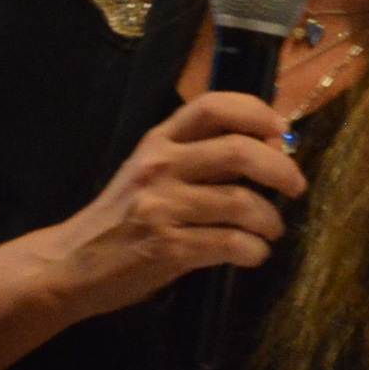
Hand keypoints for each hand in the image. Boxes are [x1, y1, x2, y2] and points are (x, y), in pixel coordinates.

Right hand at [47, 90, 310, 318]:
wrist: (72, 263)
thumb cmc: (121, 218)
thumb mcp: (150, 173)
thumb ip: (197, 157)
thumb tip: (268, 150)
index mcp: (159, 141)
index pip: (212, 106)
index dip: (256, 112)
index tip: (282, 130)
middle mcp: (160, 166)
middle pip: (239, 151)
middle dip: (281, 169)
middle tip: (296, 187)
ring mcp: (161, 207)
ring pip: (241, 202)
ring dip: (270, 220)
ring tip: (270, 231)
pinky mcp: (167, 248)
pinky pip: (230, 244)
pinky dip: (254, 251)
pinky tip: (252, 255)